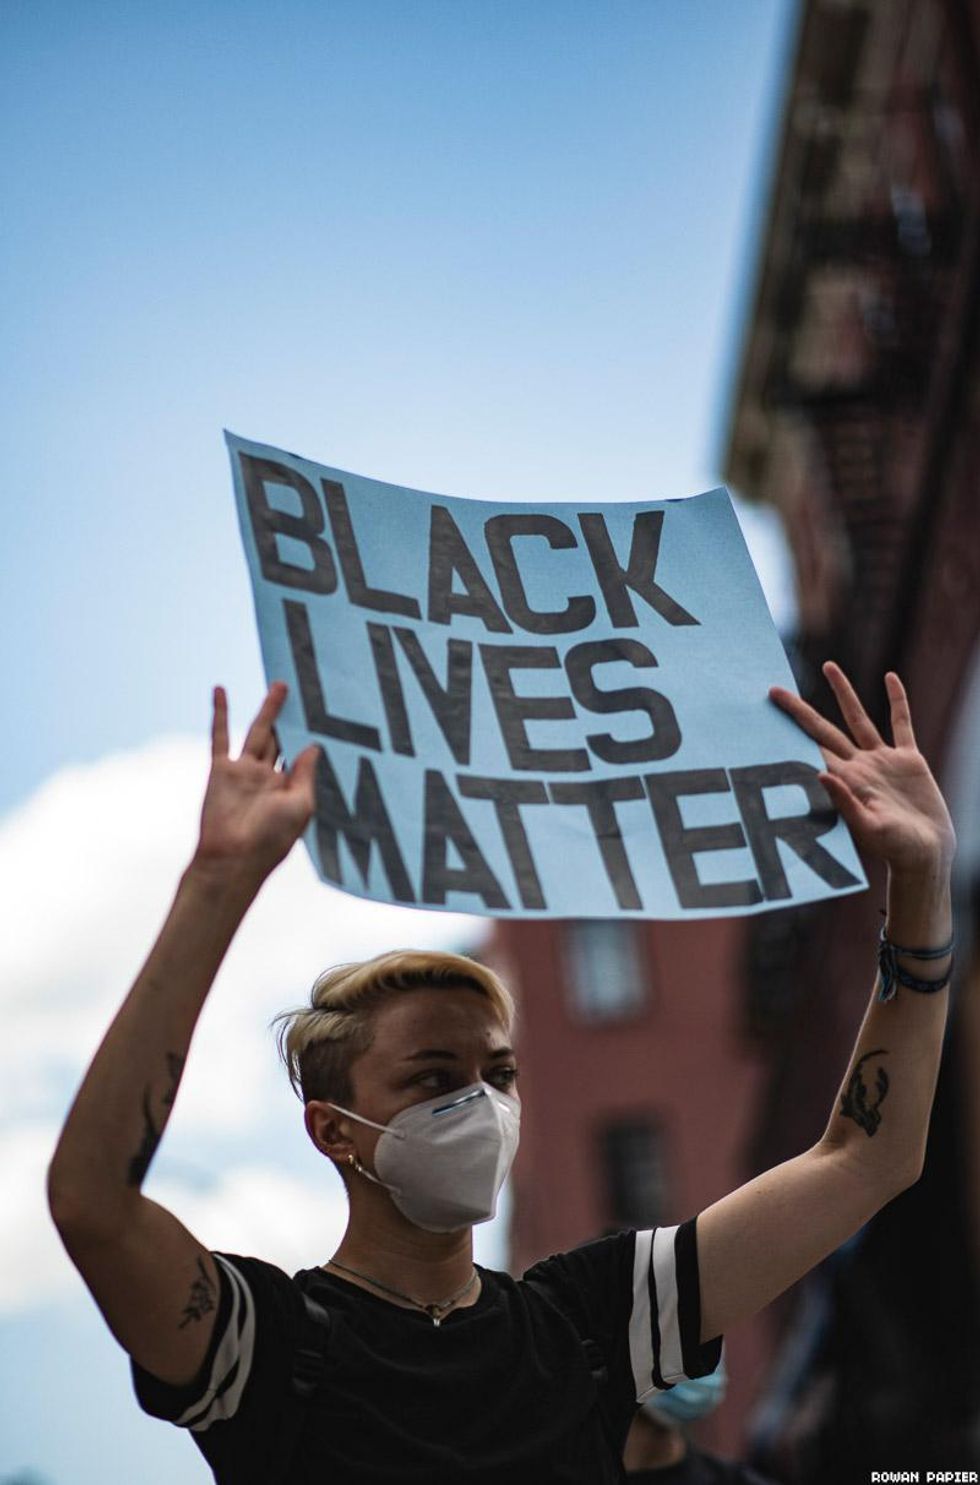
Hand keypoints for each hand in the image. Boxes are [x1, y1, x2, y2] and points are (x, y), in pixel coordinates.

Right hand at [192, 682, 319, 883]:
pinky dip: (219, 712)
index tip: (326, 712)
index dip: (310, 734)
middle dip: (291, 716)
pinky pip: (219, 735)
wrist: (233, 859)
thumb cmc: (271, 839)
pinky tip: (220, 690)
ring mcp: (243, 771)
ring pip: (258, 731)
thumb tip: (314, 747)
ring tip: (280, 685)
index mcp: (287, 788)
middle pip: (281, 738)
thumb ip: (305, 774)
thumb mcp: (300, 805)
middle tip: (303, 691)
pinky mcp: (220, 769)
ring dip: (268, 708)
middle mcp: (266, 777)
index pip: (300, 754)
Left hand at [770, 662, 955, 874]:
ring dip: (843, 692)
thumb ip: (845, 803)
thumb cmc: (896, 850)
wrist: (926, 855)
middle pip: (823, 729)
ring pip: (858, 718)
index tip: (765, 716)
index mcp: (844, 780)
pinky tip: (889, 678)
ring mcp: (881, 761)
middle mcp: (858, 766)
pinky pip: (901, 723)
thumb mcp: (869, 829)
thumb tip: (819, 774)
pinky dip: (897, 700)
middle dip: (799, 710)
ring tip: (827, 666)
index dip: (788, 733)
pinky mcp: (908, 760)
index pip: (809, 749)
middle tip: (774, 690)